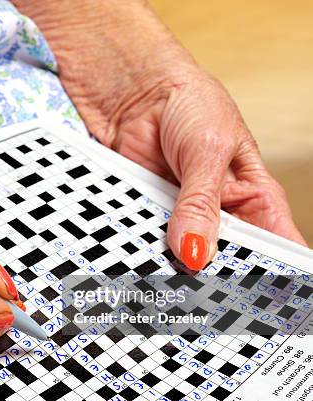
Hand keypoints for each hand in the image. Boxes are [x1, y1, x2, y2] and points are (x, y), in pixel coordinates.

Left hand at [14, 0, 305, 270]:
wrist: (135, 91)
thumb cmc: (189, 104)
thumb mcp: (208, 150)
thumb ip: (201, 203)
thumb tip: (196, 252)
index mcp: (251, 196)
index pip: (272, 244)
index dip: (273, 273)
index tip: (262, 300)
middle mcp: (216, 212)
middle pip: (223, 259)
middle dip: (214, 276)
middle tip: (203, 296)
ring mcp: (178, 216)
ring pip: (180, 255)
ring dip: (173, 266)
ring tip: (168, 284)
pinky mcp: (144, 213)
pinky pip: (143, 238)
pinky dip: (140, 249)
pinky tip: (137, 261)